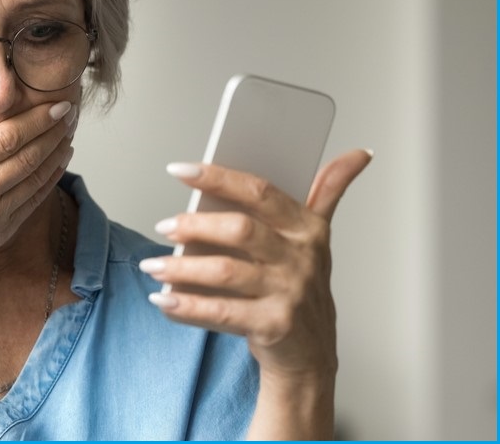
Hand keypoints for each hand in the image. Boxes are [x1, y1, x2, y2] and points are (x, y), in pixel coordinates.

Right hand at [0, 100, 76, 294]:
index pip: (6, 137)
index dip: (37, 119)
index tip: (56, 105)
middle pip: (28, 155)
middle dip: (54, 131)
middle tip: (70, 113)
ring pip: (36, 177)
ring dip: (57, 152)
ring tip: (68, 132)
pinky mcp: (1, 232)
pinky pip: (34, 200)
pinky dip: (51, 178)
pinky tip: (59, 162)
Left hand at [139, 149, 371, 377]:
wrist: (311, 354)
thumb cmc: (301, 287)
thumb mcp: (317, 238)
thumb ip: (329, 192)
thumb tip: (358, 154)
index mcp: (306, 229)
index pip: (259, 192)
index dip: (218, 177)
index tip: (178, 169)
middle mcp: (301, 259)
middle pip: (240, 230)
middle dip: (195, 225)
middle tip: (163, 226)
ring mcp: (289, 293)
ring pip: (226, 271)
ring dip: (181, 268)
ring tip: (151, 266)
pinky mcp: (273, 326)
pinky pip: (221, 312)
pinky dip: (187, 306)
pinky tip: (164, 300)